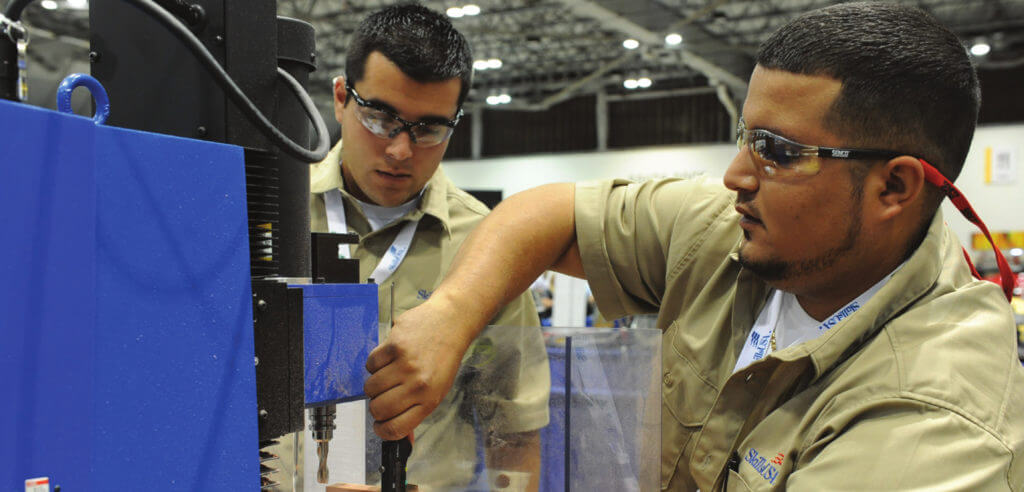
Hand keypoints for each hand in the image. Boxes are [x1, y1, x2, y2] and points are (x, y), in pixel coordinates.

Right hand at [364, 299, 474, 440]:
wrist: (451, 322)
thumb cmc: (444, 358)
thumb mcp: (438, 390)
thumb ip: (417, 412)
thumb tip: (404, 440)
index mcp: (429, 400)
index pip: (395, 428)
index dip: (382, 430)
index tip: (379, 425)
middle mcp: (417, 384)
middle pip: (378, 409)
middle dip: (376, 405)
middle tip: (384, 395)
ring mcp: (405, 364)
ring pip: (370, 387)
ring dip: (375, 384)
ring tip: (388, 374)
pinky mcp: (394, 345)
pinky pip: (370, 364)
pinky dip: (375, 363)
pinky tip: (389, 358)